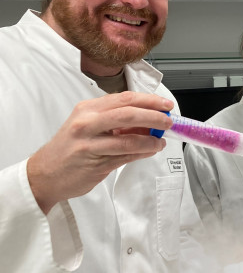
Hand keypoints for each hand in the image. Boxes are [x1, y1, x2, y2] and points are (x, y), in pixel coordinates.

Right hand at [26, 91, 173, 213]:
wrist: (44, 174)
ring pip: (129, 139)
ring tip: (160, 141)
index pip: (124, 98)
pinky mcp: (95, 164)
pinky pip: (126, 157)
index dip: (149, 100)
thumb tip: (148, 118)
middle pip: (128, 114)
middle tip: (168, 121)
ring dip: (151, 140)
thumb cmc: (69, 147)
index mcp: (87, 109)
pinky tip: (150, 150)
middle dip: (154, 117)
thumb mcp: (87, 124)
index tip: (165, 104)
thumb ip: (115, 119)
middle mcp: (86, 124)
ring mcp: (89, 145)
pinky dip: (142, 153)